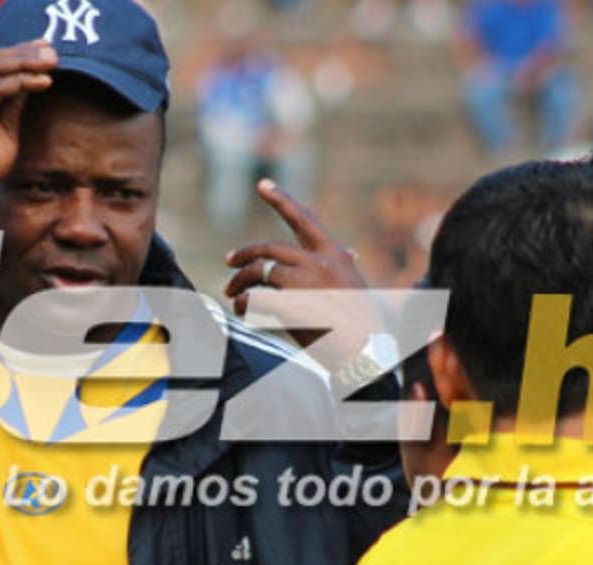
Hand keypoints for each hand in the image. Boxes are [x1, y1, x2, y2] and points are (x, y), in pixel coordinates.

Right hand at [0, 40, 57, 211]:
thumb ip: (13, 106)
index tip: (46, 51)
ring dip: (24, 62)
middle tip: (53, 51)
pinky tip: (41, 81)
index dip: (19, 55)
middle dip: (24, 53)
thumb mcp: (4, 131)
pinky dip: (19, 83)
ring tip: (51, 61)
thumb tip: (32, 80)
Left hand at [225, 179, 365, 312]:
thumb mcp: (356, 284)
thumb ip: (345, 265)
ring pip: (259, 271)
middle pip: (269, 249)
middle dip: (244, 255)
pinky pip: (255, 297)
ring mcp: (304, 282)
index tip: (262, 184)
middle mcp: (318, 262)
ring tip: (232, 294)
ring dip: (239, 282)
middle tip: (229, 262)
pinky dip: (243, 303)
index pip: (303, 219)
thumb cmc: (362, 321)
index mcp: (334, 255)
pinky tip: (241, 309)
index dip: (281, 199)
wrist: (364, 352)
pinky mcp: (290, 303)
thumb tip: (350, 251)